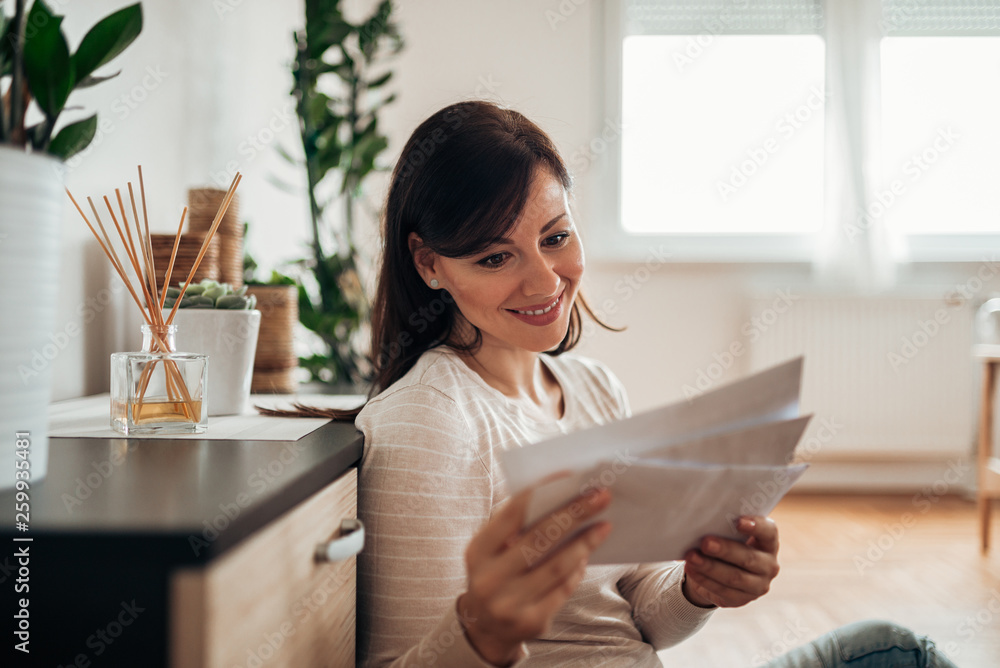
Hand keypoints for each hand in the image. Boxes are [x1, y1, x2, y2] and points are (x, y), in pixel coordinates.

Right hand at [457, 486, 612, 664]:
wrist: (484, 627)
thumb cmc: (496, 573)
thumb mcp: (493, 549)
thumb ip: (517, 526)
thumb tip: (561, 497)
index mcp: (478, 551)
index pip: (512, 514)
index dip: (542, 492)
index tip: (570, 476)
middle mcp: (489, 578)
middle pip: (540, 539)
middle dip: (574, 513)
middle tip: (600, 496)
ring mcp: (509, 604)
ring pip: (557, 566)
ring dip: (585, 542)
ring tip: (603, 525)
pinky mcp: (531, 622)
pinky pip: (562, 589)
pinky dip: (578, 568)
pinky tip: (588, 553)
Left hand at [681, 515, 779, 608]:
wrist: (720, 571)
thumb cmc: (726, 543)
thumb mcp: (729, 534)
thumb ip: (724, 528)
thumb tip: (702, 523)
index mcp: (768, 542)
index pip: (769, 532)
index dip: (756, 526)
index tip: (738, 521)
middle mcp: (768, 565)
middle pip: (749, 558)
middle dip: (725, 550)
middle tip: (705, 543)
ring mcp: (758, 585)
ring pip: (734, 577)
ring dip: (710, 567)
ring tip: (691, 557)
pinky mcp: (742, 599)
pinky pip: (723, 591)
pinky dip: (704, 579)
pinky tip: (692, 570)